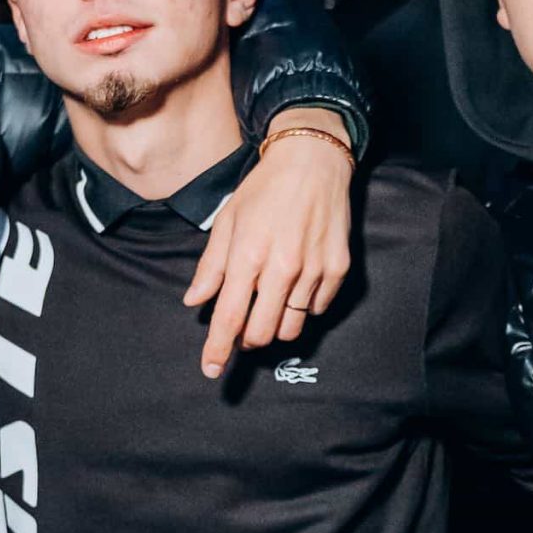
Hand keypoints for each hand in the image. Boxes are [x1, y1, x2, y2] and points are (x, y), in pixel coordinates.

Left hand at [183, 109, 353, 378]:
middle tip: (244, 321)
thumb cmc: (265, 189)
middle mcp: (282, 267)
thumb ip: (211, 266)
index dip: (218, 350)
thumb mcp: (228, 220)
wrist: (314, 160)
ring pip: (291, 327)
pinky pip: (317, 310)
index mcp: (248, 255)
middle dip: (248, 339)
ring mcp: (313, 270)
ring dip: (275, 325)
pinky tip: (297, 283)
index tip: (212, 371)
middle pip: (261, 333)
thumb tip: (195, 301)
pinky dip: (303, 306)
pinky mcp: (337, 268)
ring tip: (271, 301)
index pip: (230, 318)